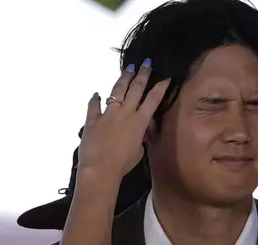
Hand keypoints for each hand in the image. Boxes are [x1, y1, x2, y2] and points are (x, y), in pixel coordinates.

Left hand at [77, 60, 169, 179]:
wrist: (100, 168)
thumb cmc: (123, 164)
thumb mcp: (138, 151)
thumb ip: (140, 138)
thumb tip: (139, 132)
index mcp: (139, 121)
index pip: (153, 100)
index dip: (160, 87)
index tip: (165, 77)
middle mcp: (125, 112)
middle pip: (136, 89)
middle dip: (142, 74)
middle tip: (146, 63)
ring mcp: (108, 114)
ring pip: (117, 90)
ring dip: (124, 78)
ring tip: (129, 68)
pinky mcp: (92, 119)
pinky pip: (94, 106)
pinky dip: (95, 99)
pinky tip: (96, 94)